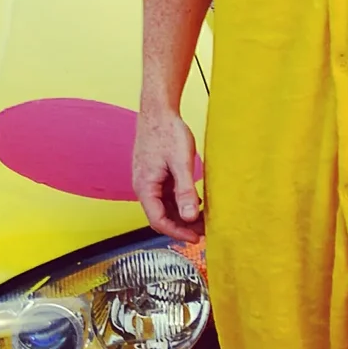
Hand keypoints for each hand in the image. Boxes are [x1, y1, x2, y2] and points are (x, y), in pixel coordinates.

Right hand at [134, 102, 203, 240]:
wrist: (157, 110)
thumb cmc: (167, 132)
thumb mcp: (180, 163)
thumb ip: (185, 191)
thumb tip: (191, 217)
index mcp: (145, 186)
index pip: (158, 220)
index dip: (177, 232)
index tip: (196, 238)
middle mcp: (143, 186)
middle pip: (160, 216)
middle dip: (182, 225)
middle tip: (204, 230)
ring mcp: (148, 180)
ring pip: (164, 206)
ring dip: (182, 214)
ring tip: (204, 217)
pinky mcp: (154, 174)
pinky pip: (166, 195)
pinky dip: (180, 201)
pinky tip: (196, 200)